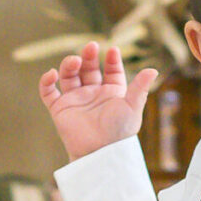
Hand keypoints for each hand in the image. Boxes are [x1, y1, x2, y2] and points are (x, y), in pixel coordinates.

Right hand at [39, 42, 158, 160]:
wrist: (99, 153)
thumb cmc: (119, 133)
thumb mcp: (132, 107)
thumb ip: (140, 88)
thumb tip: (154, 69)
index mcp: (112, 93)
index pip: (112, 70)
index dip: (112, 59)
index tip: (112, 50)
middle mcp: (93, 94)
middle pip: (88, 68)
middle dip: (89, 56)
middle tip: (90, 46)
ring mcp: (75, 100)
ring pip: (69, 75)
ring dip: (69, 65)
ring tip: (74, 60)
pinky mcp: (59, 109)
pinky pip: (48, 92)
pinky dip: (46, 82)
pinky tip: (51, 73)